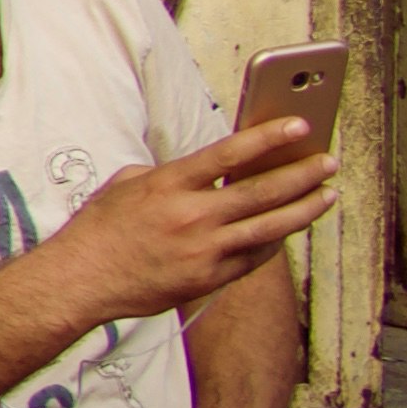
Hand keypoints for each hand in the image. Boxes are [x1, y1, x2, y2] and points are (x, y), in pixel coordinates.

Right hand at [24, 122, 340, 336]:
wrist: (80, 280)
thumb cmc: (98, 232)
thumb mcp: (124, 185)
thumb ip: (167, 174)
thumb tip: (202, 172)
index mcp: (167, 185)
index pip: (229, 154)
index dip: (268, 138)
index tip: (298, 127)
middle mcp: (190, 216)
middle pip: (262, 192)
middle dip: (302, 174)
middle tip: (326, 163)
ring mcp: (204, 250)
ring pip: (271, 228)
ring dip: (305, 209)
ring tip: (326, 196)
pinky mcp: (209, 278)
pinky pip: (255, 257)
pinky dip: (276, 241)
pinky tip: (289, 230)